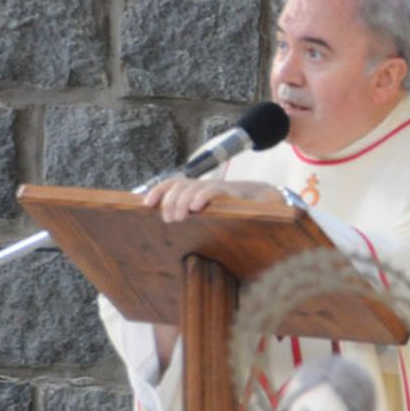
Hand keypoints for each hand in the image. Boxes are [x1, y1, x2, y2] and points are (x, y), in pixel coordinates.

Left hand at [144, 178, 282, 222]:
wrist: (262, 200)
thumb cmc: (234, 210)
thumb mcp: (210, 212)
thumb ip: (193, 216)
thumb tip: (173, 227)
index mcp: (195, 189)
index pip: (171, 183)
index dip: (157, 191)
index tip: (146, 203)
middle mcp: (202, 185)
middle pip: (178, 186)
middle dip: (168, 201)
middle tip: (167, 219)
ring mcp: (215, 186)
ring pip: (190, 188)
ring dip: (181, 202)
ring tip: (178, 218)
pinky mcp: (229, 191)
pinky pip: (211, 191)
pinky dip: (201, 197)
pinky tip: (196, 208)